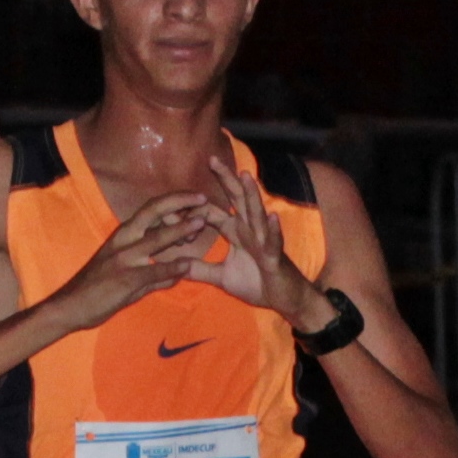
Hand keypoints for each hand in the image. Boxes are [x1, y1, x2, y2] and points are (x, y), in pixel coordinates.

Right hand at [57, 191, 213, 325]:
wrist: (70, 306)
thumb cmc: (96, 288)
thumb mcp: (126, 274)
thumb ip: (154, 273)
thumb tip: (178, 273)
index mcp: (124, 233)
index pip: (151, 208)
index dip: (174, 200)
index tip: (195, 197)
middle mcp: (124, 239)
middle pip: (153, 211)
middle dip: (180, 202)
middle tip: (203, 199)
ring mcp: (124, 258)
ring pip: (156, 238)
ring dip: (181, 229)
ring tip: (202, 223)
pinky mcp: (126, 279)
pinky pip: (154, 270)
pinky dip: (173, 267)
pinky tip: (189, 265)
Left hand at [187, 155, 323, 327]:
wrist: (284, 299)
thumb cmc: (256, 283)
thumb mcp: (222, 277)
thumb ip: (200, 270)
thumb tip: (177, 268)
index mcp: (236, 231)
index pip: (213, 212)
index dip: (195, 207)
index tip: (173, 204)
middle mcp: (249, 229)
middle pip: (237, 199)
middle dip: (226, 179)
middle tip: (212, 159)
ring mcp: (264, 240)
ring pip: (256, 213)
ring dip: (251, 194)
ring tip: (245, 175)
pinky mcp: (275, 256)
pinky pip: (274, 241)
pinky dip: (273, 229)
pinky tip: (272, 217)